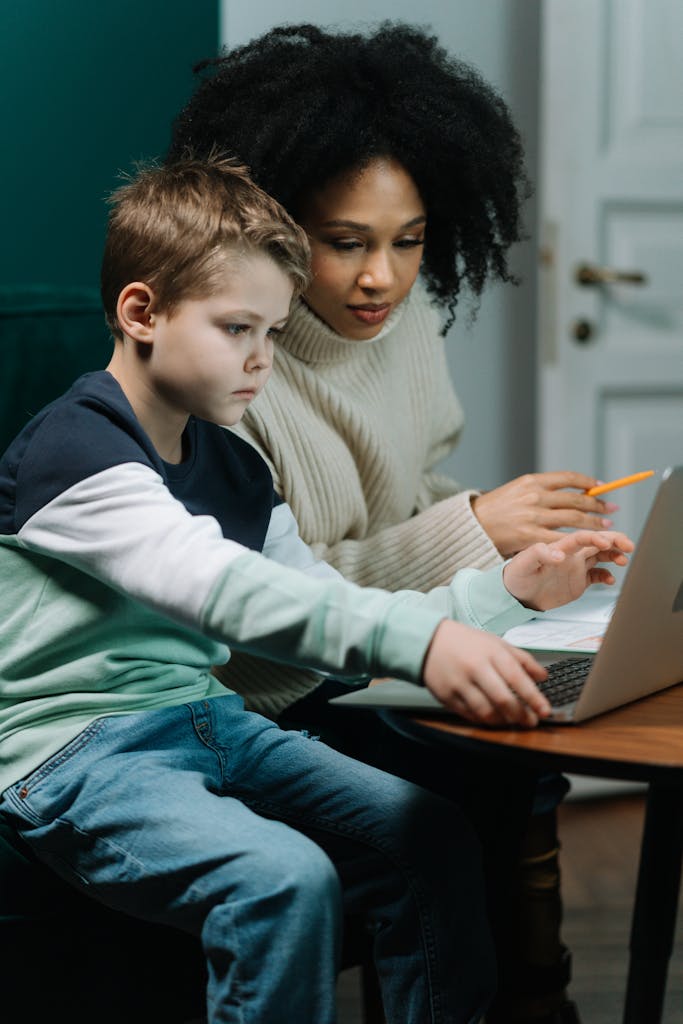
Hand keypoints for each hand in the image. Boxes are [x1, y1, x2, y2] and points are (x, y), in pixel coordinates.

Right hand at [422, 619, 550, 726]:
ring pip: (486, 711)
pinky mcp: (447, 696)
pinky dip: (484, 720)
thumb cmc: (466, 642)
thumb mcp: (497, 643)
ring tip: (512, 721)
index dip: (533, 698)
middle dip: (521, 714)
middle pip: (502, 699)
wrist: (428, 641)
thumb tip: (543, 677)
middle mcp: (476, 668)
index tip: (545, 710)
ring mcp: (460, 683)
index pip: (517, 678)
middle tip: (531, 721)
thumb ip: (522, 659)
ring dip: (503, 720)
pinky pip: (469, 715)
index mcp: (491, 653)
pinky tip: (492, 718)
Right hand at [471, 472, 617, 556]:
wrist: (474, 524)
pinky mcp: (530, 537)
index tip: (600, 487)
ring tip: (606, 525)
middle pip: (576, 499)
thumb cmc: (496, 507)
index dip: (588, 483)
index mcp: (532, 481)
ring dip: (594, 522)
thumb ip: (542, 489)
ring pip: (574, 519)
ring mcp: (533, 517)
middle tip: (611, 508)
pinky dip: (577, 539)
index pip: (569, 478)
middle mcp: (535, 497)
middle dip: (598, 504)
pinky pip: (561, 538)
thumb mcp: (517, 489)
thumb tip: (572, 492)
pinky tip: (587, 542)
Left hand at [503, 529, 633, 610]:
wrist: (514, 594)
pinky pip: (597, 575)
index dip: (595, 537)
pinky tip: (610, 580)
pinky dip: (606, 575)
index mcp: (559, 547)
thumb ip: (540, 555)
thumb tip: (559, 555)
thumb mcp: (524, 563)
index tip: (607, 542)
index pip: (581, 538)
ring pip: (601, 556)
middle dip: (615, 541)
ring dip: (614, 555)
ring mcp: (575, 567)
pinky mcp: (578, 581)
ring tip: (623, 560)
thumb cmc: (515, 576)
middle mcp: (570, 555)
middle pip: (597, 543)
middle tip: (629, 546)